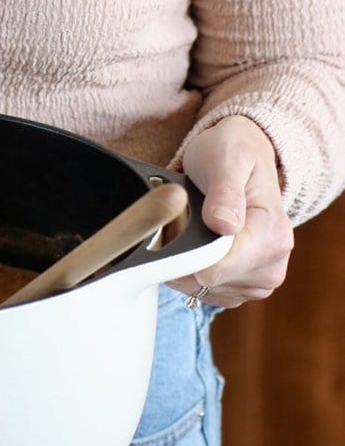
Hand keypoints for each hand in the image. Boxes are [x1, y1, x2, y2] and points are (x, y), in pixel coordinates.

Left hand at [171, 115, 293, 307]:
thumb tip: (223, 225)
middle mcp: (272, 264)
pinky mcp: (245, 287)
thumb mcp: (226, 159)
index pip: (215, 269)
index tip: (172, 225)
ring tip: (191, 226)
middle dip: (184, 253)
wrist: (245, 155)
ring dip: (185, 262)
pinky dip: (192, 271)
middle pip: (206, 282)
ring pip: (202, 289)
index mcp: (271, 236)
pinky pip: (205, 292)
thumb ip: (224, 192)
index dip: (184, 251)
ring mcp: (260, 280)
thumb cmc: (233, 153)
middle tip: (182, 217)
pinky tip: (196, 242)